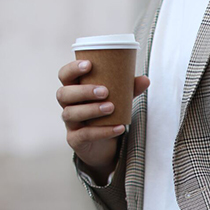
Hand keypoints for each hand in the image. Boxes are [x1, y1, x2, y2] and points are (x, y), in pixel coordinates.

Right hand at [57, 59, 148, 183]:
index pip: (65, 76)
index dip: (72, 69)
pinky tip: (119, 127)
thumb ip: (129, 89)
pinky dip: (102, 131)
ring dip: (91, 109)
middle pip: (63, 94)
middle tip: (105, 91)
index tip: (89, 64)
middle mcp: (68, 105)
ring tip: (111, 108)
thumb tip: (145, 80)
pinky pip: (84, 135)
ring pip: (70, 114)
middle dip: (83, 91)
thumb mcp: (119, 99)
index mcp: (75, 89)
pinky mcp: (75, 140)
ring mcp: (70, 123)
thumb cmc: (107, 114)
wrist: (104, 145)